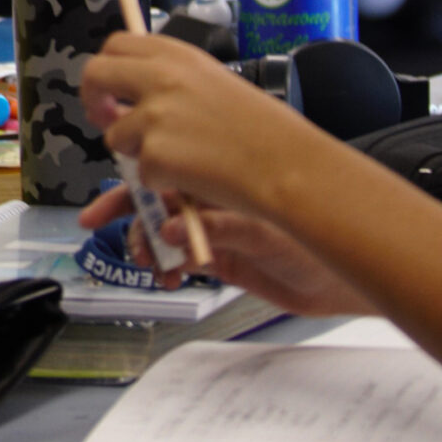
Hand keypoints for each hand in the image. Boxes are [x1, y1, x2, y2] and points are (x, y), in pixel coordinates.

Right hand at [80, 182, 372, 315]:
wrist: (344, 281)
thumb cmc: (320, 240)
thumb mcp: (266, 229)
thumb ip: (217, 228)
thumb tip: (170, 230)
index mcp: (222, 170)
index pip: (167, 159)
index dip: (134, 168)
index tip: (112, 179)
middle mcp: (213, 193)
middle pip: (154, 192)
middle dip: (124, 207)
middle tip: (98, 220)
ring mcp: (212, 225)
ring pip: (160, 227)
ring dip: (145, 242)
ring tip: (147, 259)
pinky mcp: (215, 257)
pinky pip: (174, 257)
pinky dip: (164, 266)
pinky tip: (168, 275)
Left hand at [81, 31, 331, 219]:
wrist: (289, 167)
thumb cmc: (263, 131)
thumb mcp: (215, 83)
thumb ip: (170, 80)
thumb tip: (126, 90)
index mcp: (177, 55)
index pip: (116, 44)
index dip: (107, 68)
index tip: (111, 89)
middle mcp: (160, 77)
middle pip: (95, 75)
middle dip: (91, 99)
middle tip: (105, 119)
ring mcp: (154, 115)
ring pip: (114, 134)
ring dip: (136, 151)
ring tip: (183, 158)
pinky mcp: (154, 153)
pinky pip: (139, 172)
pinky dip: (159, 180)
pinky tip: (195, 176)